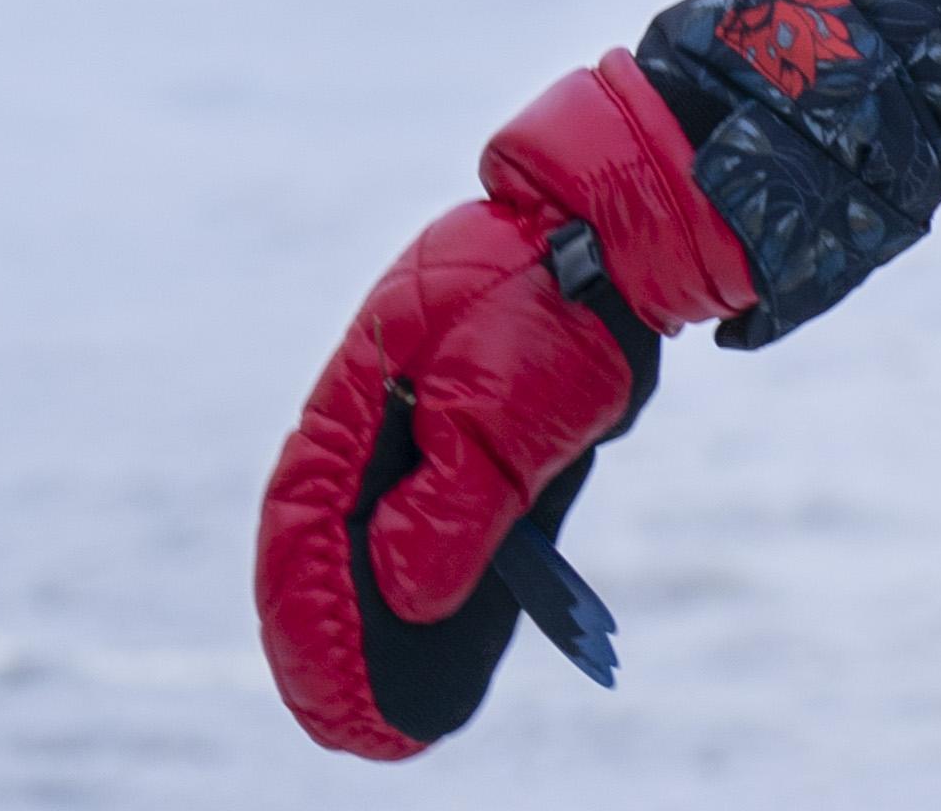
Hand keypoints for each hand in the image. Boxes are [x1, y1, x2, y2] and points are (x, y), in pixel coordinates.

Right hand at [258, 55, 751, 758]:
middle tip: (354, 722)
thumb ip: (450, 501)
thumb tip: (403, 591)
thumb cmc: (560, 301)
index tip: (327, 703)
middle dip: (339, 630)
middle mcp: (386, 399)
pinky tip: (453, 621)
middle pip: (341, 532)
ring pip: (394, 523)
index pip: (307, 522)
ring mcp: (436, 403)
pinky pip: (451, 507)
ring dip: (389, 607)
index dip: (308, 618)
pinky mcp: (493, 414)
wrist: (633, 218)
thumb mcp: (499, 410)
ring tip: (395, 696)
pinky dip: (443, 566)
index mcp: (362, 388)